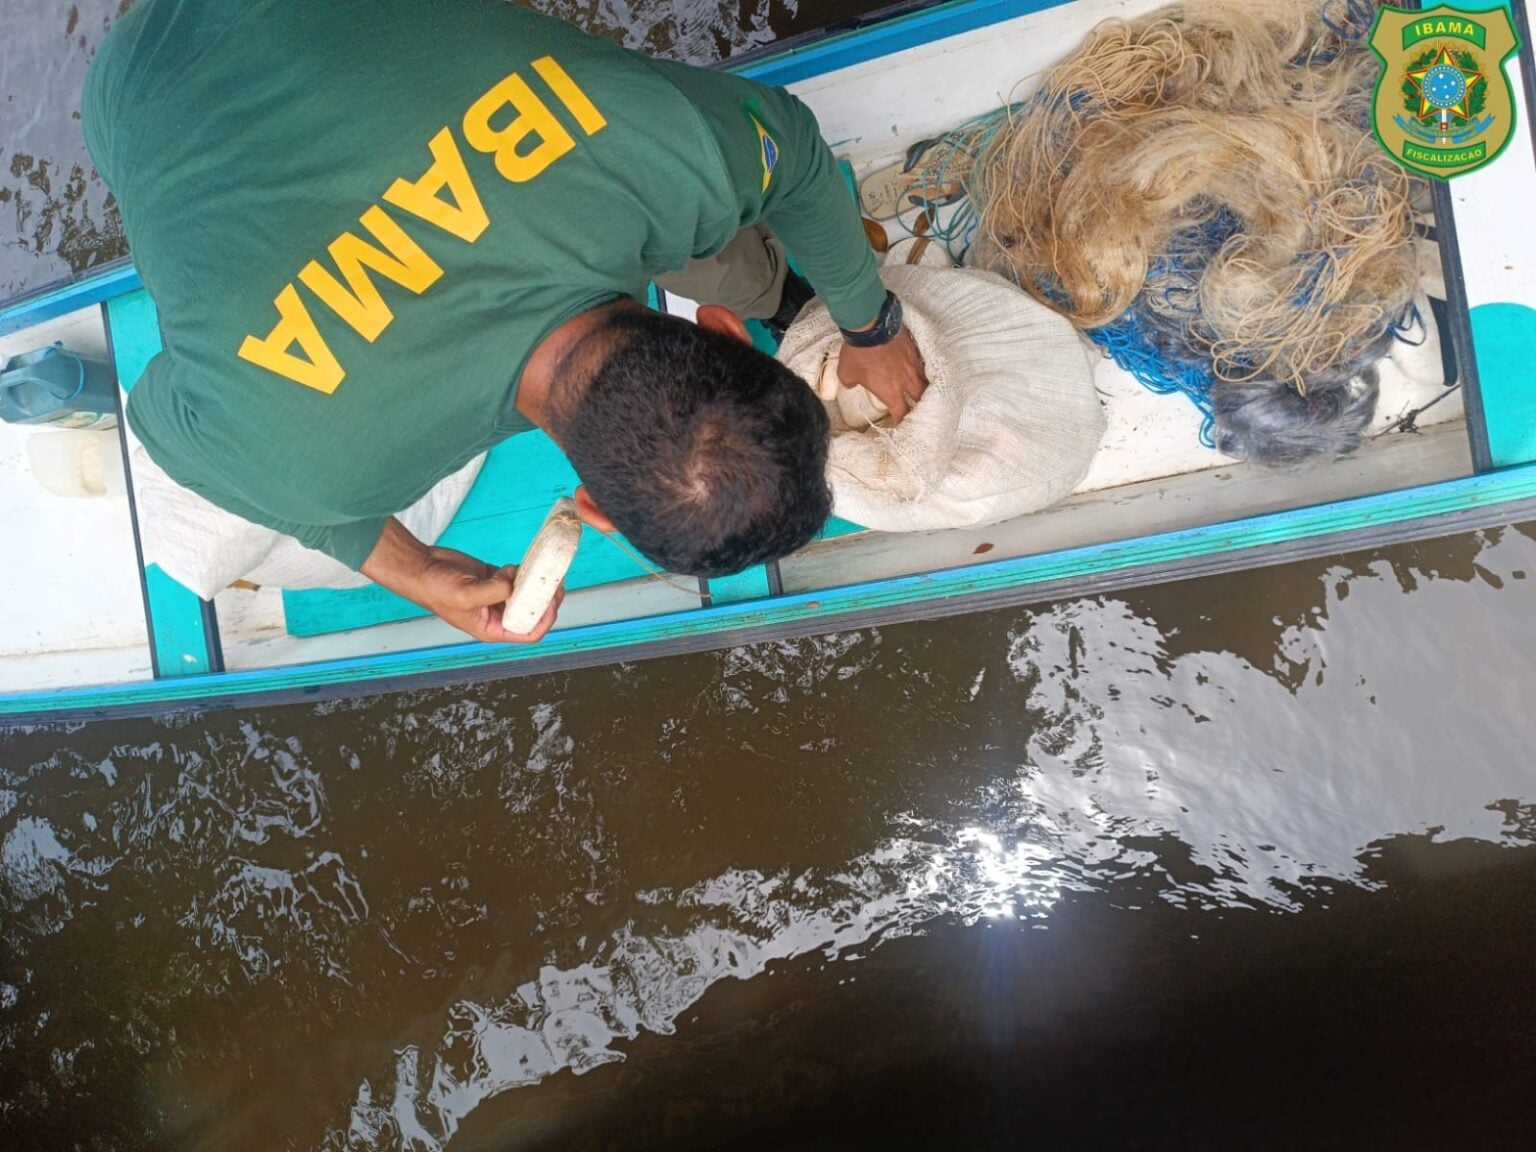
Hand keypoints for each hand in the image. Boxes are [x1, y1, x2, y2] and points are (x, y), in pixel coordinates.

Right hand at [361, 519, 564, 643]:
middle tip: (555, 582)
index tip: (551, 602)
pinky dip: (523, 570)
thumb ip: (494, 591)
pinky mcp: (495, 578)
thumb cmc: (434, 588)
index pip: (528, 633)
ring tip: (543, 570)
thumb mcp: (465, 594)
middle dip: (546, 599)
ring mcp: (497, 595)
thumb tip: (515, 582)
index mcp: (491, 629)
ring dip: (536, 583)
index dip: (544, 620)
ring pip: (528, 593)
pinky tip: (519, 564)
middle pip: (533, 612)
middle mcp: (497, 615)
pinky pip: (518, 576)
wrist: (420, 567)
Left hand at [835, 328, 928, 423]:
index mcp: (891, 392)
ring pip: (925, 380)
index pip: (901, 414)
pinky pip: (921, 362)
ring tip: (924, 390)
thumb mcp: (846, 373)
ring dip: (924, 387)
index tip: (903, 424)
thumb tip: (851, 383)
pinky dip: (920, 368)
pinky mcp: (913, 348)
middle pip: (921, 399)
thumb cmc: (858, 353)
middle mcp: (906, 381)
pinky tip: (917, 366)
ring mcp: (912, 364)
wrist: (870, 326)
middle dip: (921, 405)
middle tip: (920, 409)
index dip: (903, 422)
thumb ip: (851, 383)